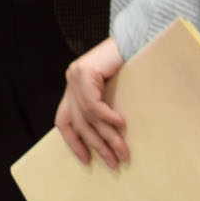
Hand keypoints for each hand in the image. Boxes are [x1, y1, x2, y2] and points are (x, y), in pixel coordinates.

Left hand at [55, 36, 127, 167]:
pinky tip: (122, 124)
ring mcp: (75, 76)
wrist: (135, 38)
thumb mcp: (112, 92)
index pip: (64, 121)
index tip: (86, 161)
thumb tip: (109, 140)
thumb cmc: (128, 66)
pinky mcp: (84, 71)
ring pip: (89, 116)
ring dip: (108, 137)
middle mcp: (71, 82)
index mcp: (74, 88)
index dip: (73, 143)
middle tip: (114, 162)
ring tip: (123, 151)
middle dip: (98, 146)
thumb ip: (104, 109)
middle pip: (79, 123)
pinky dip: (108, 117)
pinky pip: (94, 103)